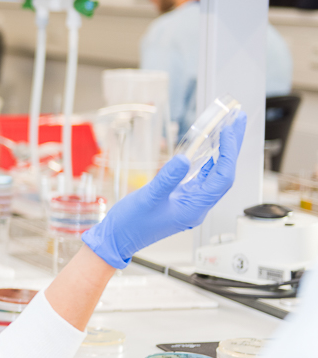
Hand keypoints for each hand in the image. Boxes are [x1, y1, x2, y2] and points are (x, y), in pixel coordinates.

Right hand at [82, 112, 245, 268]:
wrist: (118, 237)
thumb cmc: (131, 224)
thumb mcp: (148, 197)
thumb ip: (167, 178)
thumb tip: (185, 159)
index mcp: (195, 208)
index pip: (222, 177)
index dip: (228, 153)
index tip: (228, 131)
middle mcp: (198, 205)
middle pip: (223, 173)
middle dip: (232, 146)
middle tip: (238, 120)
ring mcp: (191, 202)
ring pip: (214, 173)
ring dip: (222, 151)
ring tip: (227, 129)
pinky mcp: (181, 199)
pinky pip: (201, 177)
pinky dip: (207, 160)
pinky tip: (207, 149)